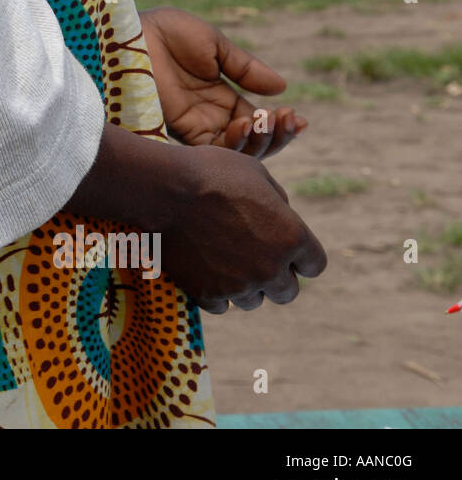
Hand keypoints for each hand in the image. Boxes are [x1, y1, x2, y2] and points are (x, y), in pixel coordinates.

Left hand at [140, 7, 306, 158]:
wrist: (130, 32)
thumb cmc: (165, 32)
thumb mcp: (214, 46)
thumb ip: (245, 68)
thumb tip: (282, 88)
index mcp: (217, 97)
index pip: (255, 121)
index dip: (277, 124)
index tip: (297, 117)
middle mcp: (206, 117)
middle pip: (249, 143)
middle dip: (275, 136)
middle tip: (290, 120)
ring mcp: (191, 125)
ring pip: (232, 151)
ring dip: (258, 141)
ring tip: (269, 121)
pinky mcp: (174, 130)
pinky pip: (208, 149)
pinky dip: (231, 142)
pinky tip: (245, 124)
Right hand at [159, 145, 326, 312]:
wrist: (164, 189)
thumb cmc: (211, 172)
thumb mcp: (256, 173)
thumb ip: (276, 201)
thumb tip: (281, 216)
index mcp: (292, 237)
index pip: (314, 265)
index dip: (301, 256)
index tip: (284, 249)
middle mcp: (270, 268)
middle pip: (287, 292)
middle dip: (275, 277)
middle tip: (254, 259)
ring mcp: (238, 285)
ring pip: (253, 302)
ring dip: (245, 287)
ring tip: (226, 264)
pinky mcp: (207, 293)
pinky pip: (221, 306)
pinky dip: (215, 292)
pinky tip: (205, 272)